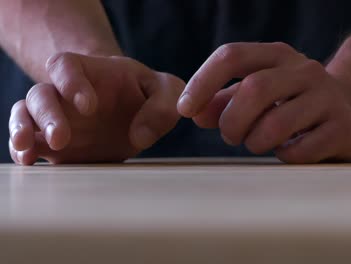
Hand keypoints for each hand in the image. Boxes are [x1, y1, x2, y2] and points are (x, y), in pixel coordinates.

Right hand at [9, 53, 183, 164]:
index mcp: (91, 72)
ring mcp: (57, 117)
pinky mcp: (53, 143)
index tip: (89, 106)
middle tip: (60, 138)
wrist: (131, 110)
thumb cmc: (145, 93)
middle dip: (47, 115)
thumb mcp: (166, 90)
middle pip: (41, 93)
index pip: (66, 65)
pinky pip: (29, 142)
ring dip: (23, 130)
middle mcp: (66, 93)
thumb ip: (163, 106)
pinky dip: (23, 151)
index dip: (71, 82)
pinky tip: (29, 162)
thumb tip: (140, 136)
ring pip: (25, 115)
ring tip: (28, 150)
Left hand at [177, 42, 350, 162]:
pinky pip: (299, 150)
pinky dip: (283, 156)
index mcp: (278, 55)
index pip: (233, 56)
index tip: (185, 110)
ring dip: (255, 142)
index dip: (203, 82)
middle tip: (231, 136)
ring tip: (259, 143)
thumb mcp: (258, 93)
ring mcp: (328, 98)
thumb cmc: (292, 102)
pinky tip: (288, 151)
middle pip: (254, 89)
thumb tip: (195, 113)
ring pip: (275, 124)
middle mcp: (305, 70)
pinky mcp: (343, 128)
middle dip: (232, 121)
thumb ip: (224, 101)